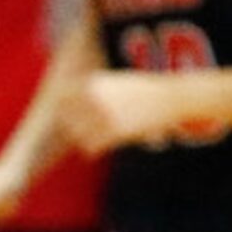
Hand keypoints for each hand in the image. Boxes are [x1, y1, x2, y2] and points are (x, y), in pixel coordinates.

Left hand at [59, 72, 213, 155]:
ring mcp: (102, 115)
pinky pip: (90, 148)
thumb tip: (62, 104)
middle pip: (65, 120)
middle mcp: (93, 97)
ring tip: (100, 134)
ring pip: (76, 136)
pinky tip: (107, 143)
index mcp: (92, 83)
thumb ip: (89, 91)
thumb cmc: (141, 90)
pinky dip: (95, 149)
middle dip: (73, 126)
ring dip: (84, 138)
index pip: (61, 100)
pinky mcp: (113, 132)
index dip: (65, 110)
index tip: (74, 116)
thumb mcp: (113, 82)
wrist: (170, 98)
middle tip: (88, 127)